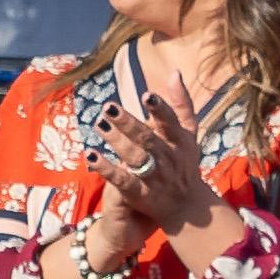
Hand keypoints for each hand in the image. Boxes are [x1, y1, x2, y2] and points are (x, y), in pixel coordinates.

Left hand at [102, 85, 231, 236]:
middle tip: (108, 107)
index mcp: (179, 141)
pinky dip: (106, 169)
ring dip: (116, 142)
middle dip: (129, 123)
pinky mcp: (140, 194)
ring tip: (99, 124)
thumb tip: (174, 72)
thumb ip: (182, 104)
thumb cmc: (184, 162)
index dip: (160, 110)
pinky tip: (91, 156)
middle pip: (147, 139)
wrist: (187, 206)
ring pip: (134, 158)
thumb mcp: (188, 134)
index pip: (170, 123)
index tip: (147, 95)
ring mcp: (154, 177)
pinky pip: (121, 181)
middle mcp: (167, 158)